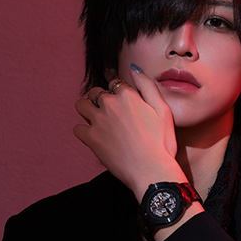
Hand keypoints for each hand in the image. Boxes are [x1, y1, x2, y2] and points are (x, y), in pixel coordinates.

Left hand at [74, 67, 186, 200]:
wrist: (152, 172)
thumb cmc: (162, 144)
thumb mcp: (163, 110)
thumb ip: (148, 86)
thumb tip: (133, 69)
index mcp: (128, 95)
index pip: (115, 84)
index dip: (119, 94)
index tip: (124, 107)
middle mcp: (110, 104)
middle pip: (96, 93)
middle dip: (101, 100)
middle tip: (111, 116)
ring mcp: (99, 121)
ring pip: (81, 105)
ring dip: (87, 110)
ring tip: (98, 122)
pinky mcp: (91, 139)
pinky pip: (78, 129)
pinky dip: (83, 132)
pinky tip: (94, 137)